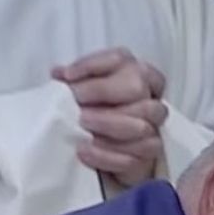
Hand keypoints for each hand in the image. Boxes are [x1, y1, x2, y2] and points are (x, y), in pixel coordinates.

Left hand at [52, 47, 168, 185]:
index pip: (119, 59)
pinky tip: (85, 151)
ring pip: (141, 124)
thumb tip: (59, 73)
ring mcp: (154, 123)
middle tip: (76, 104)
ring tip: (82, 127)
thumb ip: (74, 81)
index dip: (92, 65)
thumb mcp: (83, 92)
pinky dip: (107, 155)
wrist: (106, 147)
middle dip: (103, 94)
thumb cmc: (96, 112)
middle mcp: (149, 93)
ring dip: (108, 125)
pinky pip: (134, 155)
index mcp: (134, 70)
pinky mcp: (151, 151)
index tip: (67, 76)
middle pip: (137, 87)